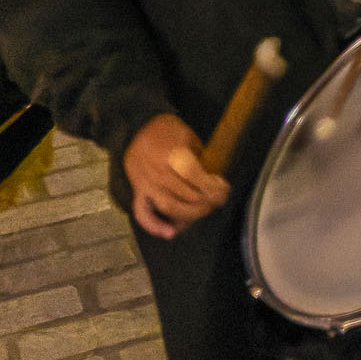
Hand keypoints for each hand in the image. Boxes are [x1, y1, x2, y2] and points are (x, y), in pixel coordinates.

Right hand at [123, 114, 229, 238]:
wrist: (136, 127)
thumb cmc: (167, 130)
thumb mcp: (190, 137)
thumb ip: (201, 158)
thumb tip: (215, 180)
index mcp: (172, 155)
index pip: (195, 176)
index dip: (212, 186)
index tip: (223, 187)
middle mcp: (158, 172)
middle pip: (186, 195)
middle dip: (207, 201)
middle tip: (218, 199)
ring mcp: (146, 184)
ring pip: (170, 207)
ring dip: (191, 215)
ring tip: (204, 210)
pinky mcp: (138, 191)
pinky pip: (143, 213)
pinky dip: (155, 226)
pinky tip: (171, 232)